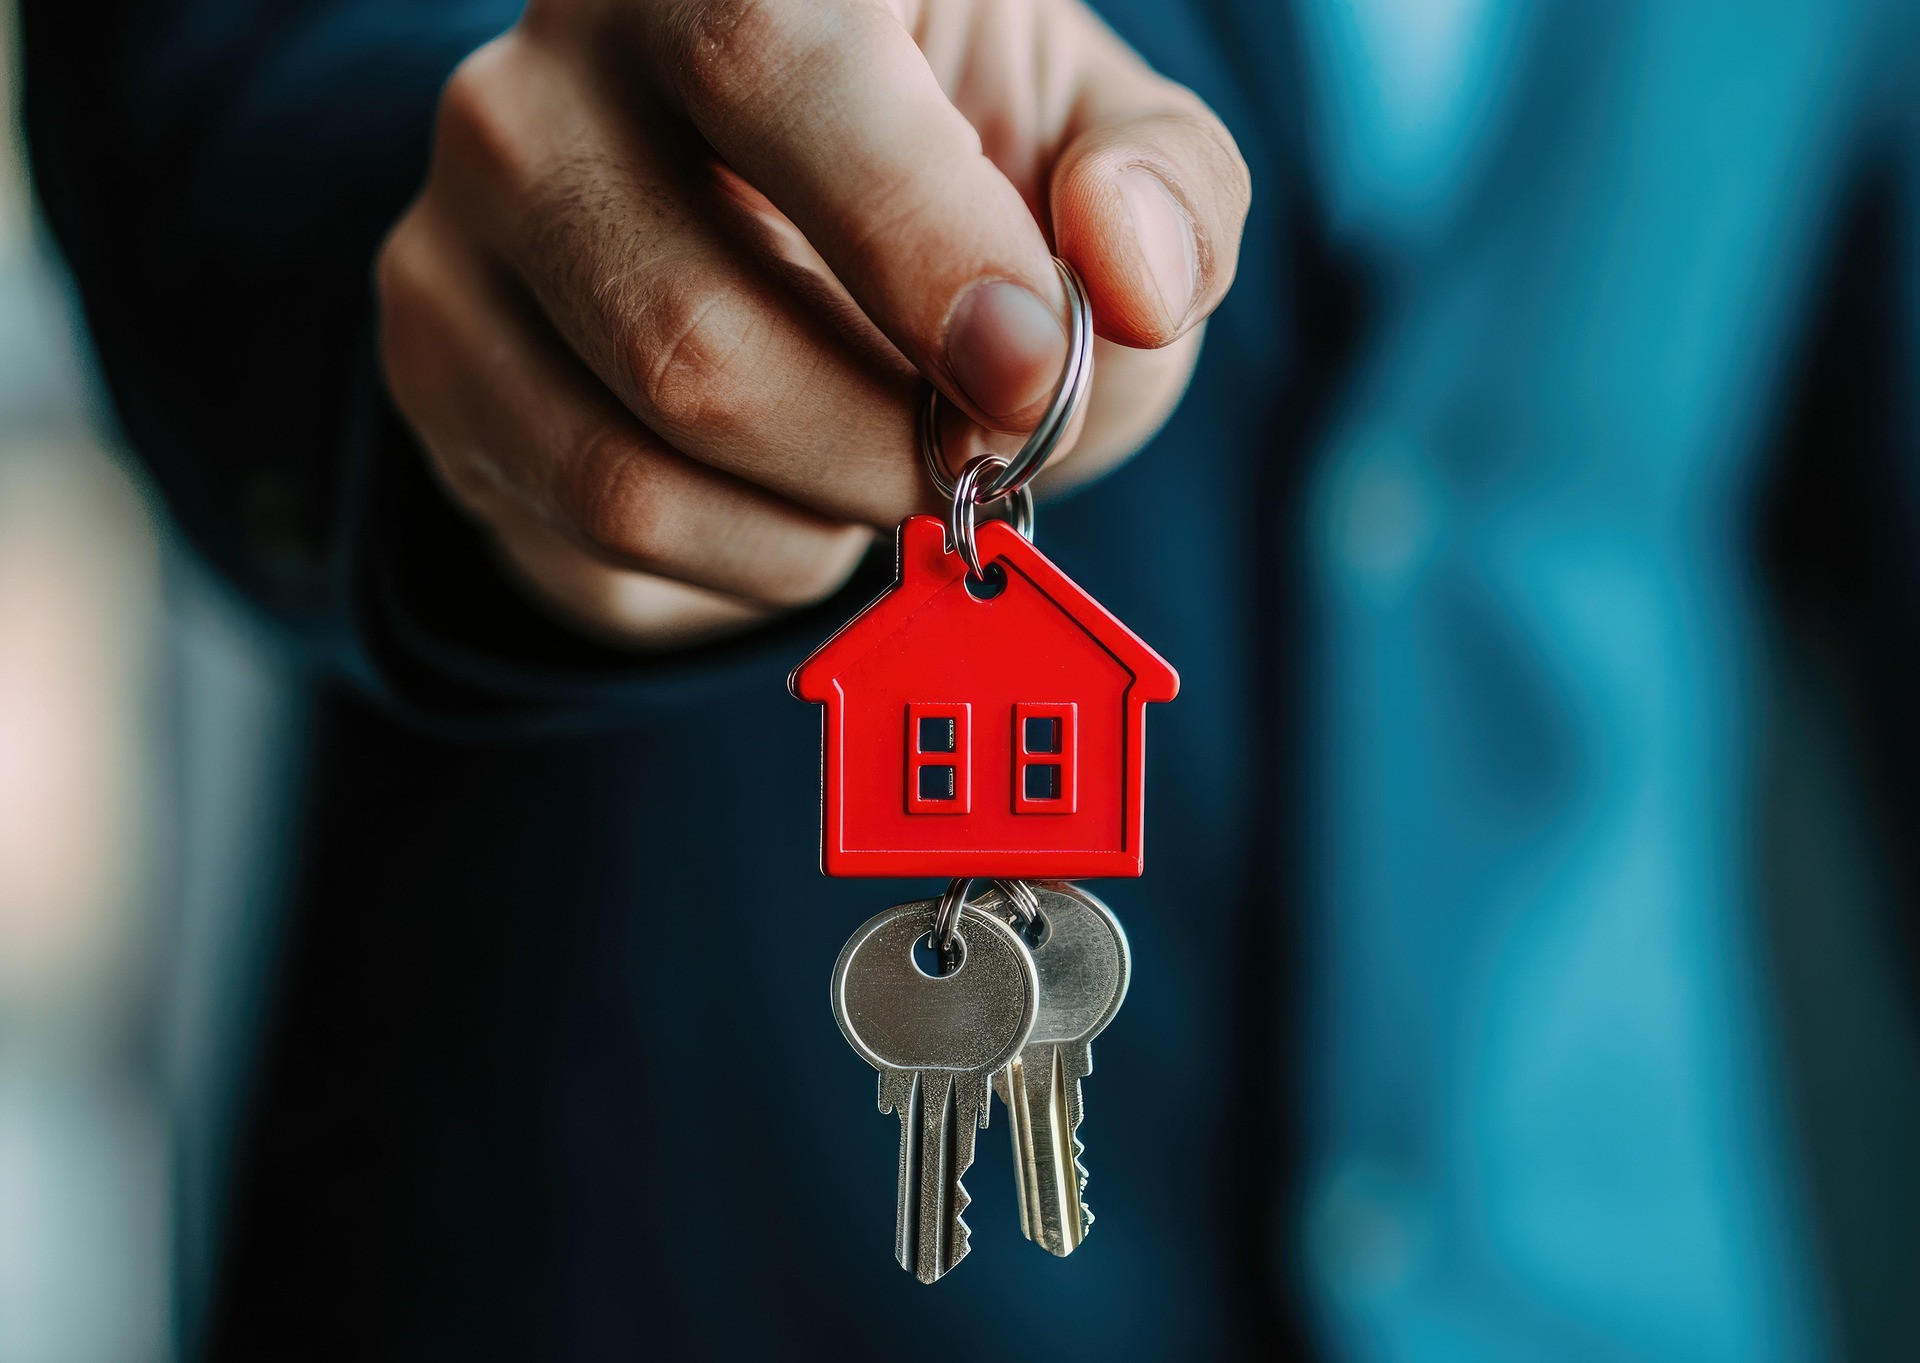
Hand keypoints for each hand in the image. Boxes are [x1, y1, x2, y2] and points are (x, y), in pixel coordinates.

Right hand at [378, 0, 1249, 648]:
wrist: (781, 247)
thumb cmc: (960, 182)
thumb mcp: (1095, 152)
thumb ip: (1162, 191)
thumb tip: (1130, 274)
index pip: (765, 51)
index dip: (909, 237)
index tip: (1029, 370)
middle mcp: (557, 57)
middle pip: (693, 325)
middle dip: (884, 445)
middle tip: (979, 452)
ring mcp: (467, 208)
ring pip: (639, 456)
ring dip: (825, 509)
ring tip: (888, 459)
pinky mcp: (435, 343)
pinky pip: (601, 525)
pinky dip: (754, 555)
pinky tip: (792, 491)